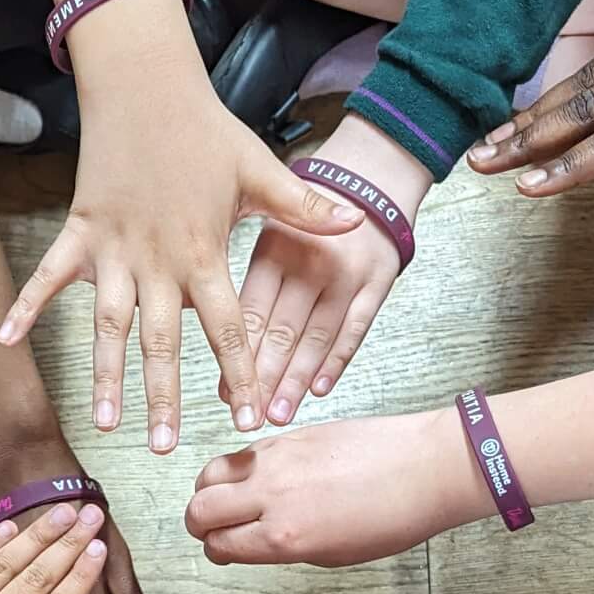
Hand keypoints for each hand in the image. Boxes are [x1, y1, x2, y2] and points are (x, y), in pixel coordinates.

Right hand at [0, 43, 361, 450]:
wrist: (145, 84)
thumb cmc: (205, 129)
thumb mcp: (260, 169)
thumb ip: (304, 208)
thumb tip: (358, 224)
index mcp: (201, 254)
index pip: (226, 327)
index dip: (239, 374)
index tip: (246, 420)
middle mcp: (155, 262)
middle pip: (160, 344)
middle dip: (162, 398)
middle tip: (163, 448)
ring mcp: (112, 251)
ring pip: (106, 326)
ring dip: (104, 375)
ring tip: (104, 423)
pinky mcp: (80, 233)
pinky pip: (49, 277)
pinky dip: (25, 306)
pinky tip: (6, 341)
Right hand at [187, 408, 459, 566]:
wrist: (426, 468)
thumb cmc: (393, 515)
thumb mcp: (334, 553)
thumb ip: (283, 548)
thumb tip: (253, 542)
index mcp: (284, 536)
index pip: (219, 544)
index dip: (216, 551)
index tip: (221, 550)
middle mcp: (272, 495)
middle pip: (199, 508)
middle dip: (199, 523)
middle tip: (211, 528)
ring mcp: (277, 459)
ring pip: (210, 472)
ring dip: (209, 490)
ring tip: (227, 500)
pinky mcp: (289, 434)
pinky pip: (243, 452)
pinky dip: (239, 468)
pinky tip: (259, 478)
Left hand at [232, 115, 430, 422]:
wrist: (368, 180)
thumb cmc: (305, 213)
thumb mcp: (267, 225)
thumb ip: (247, 275)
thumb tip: (216, 334)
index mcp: (277, 246)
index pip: (253, 310)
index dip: (238, 354)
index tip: (225, 391)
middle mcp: (312, 261)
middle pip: (283, 329)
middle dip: (264, 376)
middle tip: (248, 414)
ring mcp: (348, 275)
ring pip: (317, 336)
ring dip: (297, 379)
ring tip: (278, 413)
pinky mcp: (378, 284)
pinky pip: (355, 329)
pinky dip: (336, 361)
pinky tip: (319, 389)